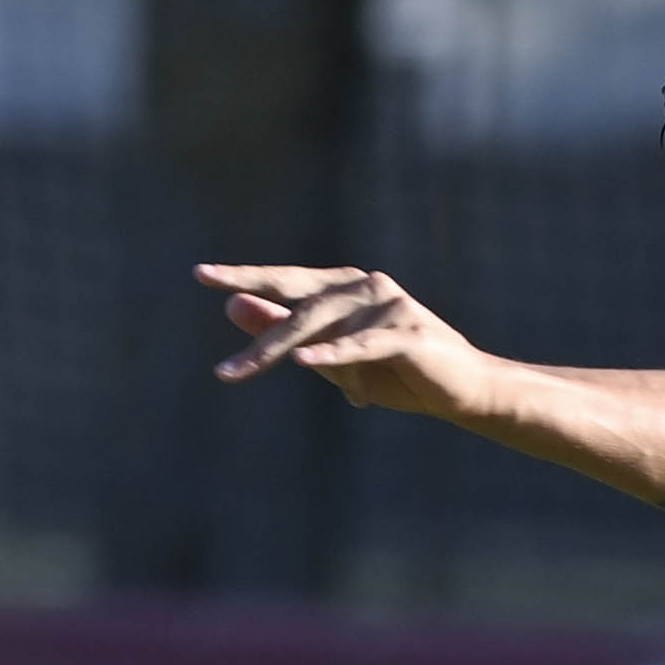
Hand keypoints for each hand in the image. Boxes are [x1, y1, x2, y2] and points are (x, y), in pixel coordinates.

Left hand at [202, 263, 488, 418]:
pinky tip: (304, 361)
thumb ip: (285, 333)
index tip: (201, 275)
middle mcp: (364, 286)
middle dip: (256, 321)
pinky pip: (362, 345)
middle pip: (300, 304)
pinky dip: (334, 354)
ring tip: (238, 372)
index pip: (287, 281)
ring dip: (281, 350)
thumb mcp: (331, 358)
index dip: (245, 276)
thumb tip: (232, 306)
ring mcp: (389, 304)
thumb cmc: (398, 374)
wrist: (463, 390)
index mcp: (344, 287)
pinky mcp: (409, 332)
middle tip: (217, 329)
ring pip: (323, 328)